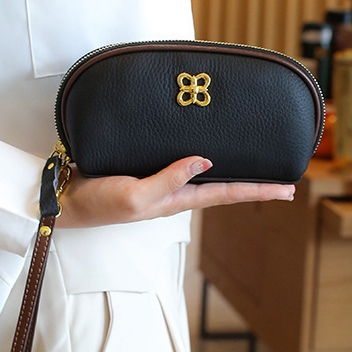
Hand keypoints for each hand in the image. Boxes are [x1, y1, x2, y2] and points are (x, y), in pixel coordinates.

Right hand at [56, 157, 294, 227]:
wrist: (63, 199)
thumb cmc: (97, 202)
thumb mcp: (134, 194)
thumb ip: (169, 178)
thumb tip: (206, 160)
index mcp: (176, 201)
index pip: (227, 194)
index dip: (258, 191)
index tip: (288, 189)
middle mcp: (174, 192)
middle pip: (224, 187)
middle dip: (254, 184)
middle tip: (284, 181)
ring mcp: (160, 181)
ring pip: (206, 174)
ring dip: (231, 172)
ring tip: (256, 166)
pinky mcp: (145, 167)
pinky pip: (181, 161)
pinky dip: (200, 156)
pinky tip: (206, 149)